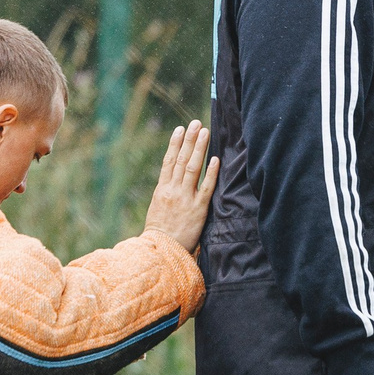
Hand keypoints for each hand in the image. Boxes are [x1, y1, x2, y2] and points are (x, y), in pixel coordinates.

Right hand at [140, 121, 218, 253]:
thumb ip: (165, 192)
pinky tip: (216, 159)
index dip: (175, 144)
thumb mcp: (157, 208)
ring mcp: (186, 199)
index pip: (169, 161)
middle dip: (189, 140)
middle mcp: (173, 190)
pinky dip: (211, 172)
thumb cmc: (159, 232)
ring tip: (205, 132)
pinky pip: (206, 188)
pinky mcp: (198, 209)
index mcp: (162, 189)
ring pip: (193, 168)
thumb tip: (172, 179)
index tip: (180, 129)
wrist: (161, 251)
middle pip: (182, 160)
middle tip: (196, 123)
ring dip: (199, 148)